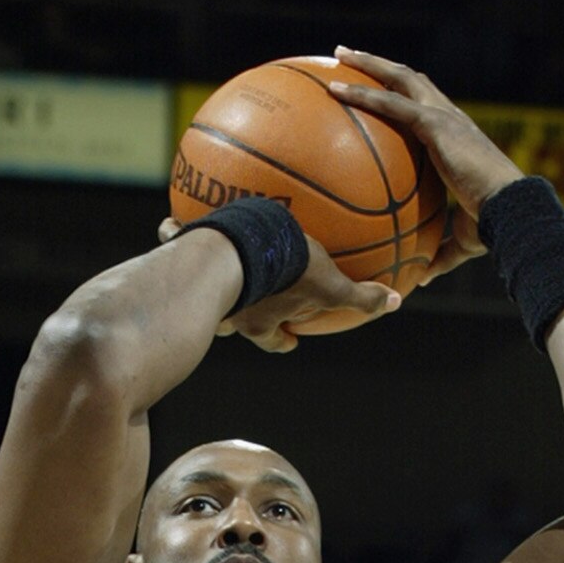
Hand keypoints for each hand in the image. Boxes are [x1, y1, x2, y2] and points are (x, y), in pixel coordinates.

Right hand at [156, 217, 396, 352]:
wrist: (237, 250)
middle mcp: (228, 310)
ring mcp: (201, 287)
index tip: (290, 340)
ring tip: (201, 259)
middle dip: (236, 318)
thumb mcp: (329, 287)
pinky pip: (173, 243)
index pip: (273, 339)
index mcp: (260, 320)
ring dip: (201, 277)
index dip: (282, 341)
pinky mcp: (181, 256)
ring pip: (198, 287)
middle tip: (246, 305)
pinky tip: (169, 221)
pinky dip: (171, 235)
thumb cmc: (285, 274)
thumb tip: (395, 304)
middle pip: (232, 323)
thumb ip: (359, 297)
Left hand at [329, 48, 520, 283]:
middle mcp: (449, 117)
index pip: (424, 106)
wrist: (510, 210)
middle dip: (379, 66)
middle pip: (409, 79)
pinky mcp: (438, 124)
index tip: (379, 90)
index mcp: (454, 137)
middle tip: (348, 57)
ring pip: (400, 78)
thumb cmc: (492, 226)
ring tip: (339, 55)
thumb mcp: (460, 241)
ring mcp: (444, 116)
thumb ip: (440, 254)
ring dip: (368, 65)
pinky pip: (393, 104)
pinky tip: (338, 91)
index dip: (402, 95)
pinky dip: (365, 95)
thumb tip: (422, 276)